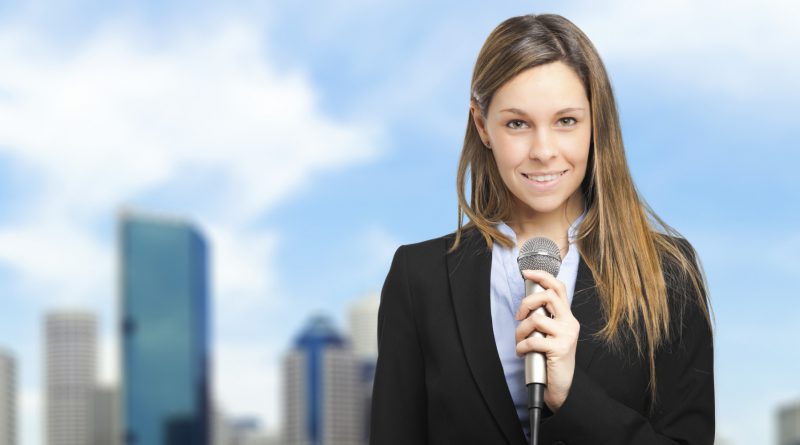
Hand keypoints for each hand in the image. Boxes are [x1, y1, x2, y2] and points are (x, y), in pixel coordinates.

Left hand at [514, 269, 579, 411]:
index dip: (542, 276)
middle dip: (527, 302)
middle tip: (519, 315)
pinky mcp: (560, 348)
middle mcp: (570, 322)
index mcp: (567, 317)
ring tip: (520, 340)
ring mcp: (567, 335)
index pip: (558, 287)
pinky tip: (522, 352)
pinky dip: (522, 346)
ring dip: (521, 330)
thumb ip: (543, 319)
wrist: (561, 386)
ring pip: (536, 318)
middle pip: (547, 295)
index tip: (526, 272)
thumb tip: (526, 304)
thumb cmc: (551, 359)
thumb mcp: (550, 335)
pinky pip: (533, 340)